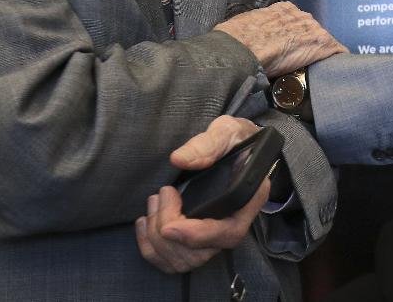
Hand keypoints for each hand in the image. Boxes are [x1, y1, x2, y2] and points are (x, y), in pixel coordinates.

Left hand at [134, 116, 270, 273]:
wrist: (237, 149)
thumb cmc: (234, 139)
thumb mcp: (226, 132)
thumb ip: (207, 144)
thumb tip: (179, 159)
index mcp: (247, 201)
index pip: (227, 233)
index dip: (196, 235)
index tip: (169, 226)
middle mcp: (233, 226)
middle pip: (199, 254)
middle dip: (167, 229)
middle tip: (162, 193)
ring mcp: (214, 238)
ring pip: (182, 261)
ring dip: (157, 237)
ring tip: (155, 200)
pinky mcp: (197, 241)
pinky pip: (172, 262)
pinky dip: (151, 248)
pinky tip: (144, 222)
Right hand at [215, 1, 347, 77]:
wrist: (241, 49)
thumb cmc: (236, 39)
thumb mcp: (245, 26)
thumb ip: (256, 29)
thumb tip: (252, 40)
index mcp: (282, 10)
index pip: (296, 22)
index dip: (296, 36)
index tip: (293, 47)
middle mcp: (300, 15)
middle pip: (312, 31)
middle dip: (309, 45)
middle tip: (303, 61)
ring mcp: (311, 28)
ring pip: (324, 41)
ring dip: (322, 53)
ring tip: (320, 67)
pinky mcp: (320, 43)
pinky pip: (335, 50)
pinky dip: (338, 58)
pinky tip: (340, 68)